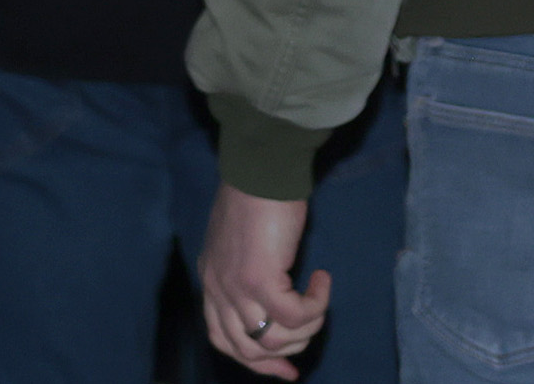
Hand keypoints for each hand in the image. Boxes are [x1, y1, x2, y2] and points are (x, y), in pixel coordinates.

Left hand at [198, 184, 324, 379]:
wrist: (260, 170)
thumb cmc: (257, 199)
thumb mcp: (241, 245)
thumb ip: (247, 276)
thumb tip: (275, 305)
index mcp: (211, 281)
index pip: (223, 340)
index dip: (257, 362)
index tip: (287, 370)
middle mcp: (218, 288)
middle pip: (248, 349)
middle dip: (285, 353)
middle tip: (311, 335)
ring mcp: (236, 287)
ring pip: (274, 339)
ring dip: (306, 328)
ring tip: (317, 299)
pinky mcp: (259, 279)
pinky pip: (295, 316)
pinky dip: (316, 306)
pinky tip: (322, 280)